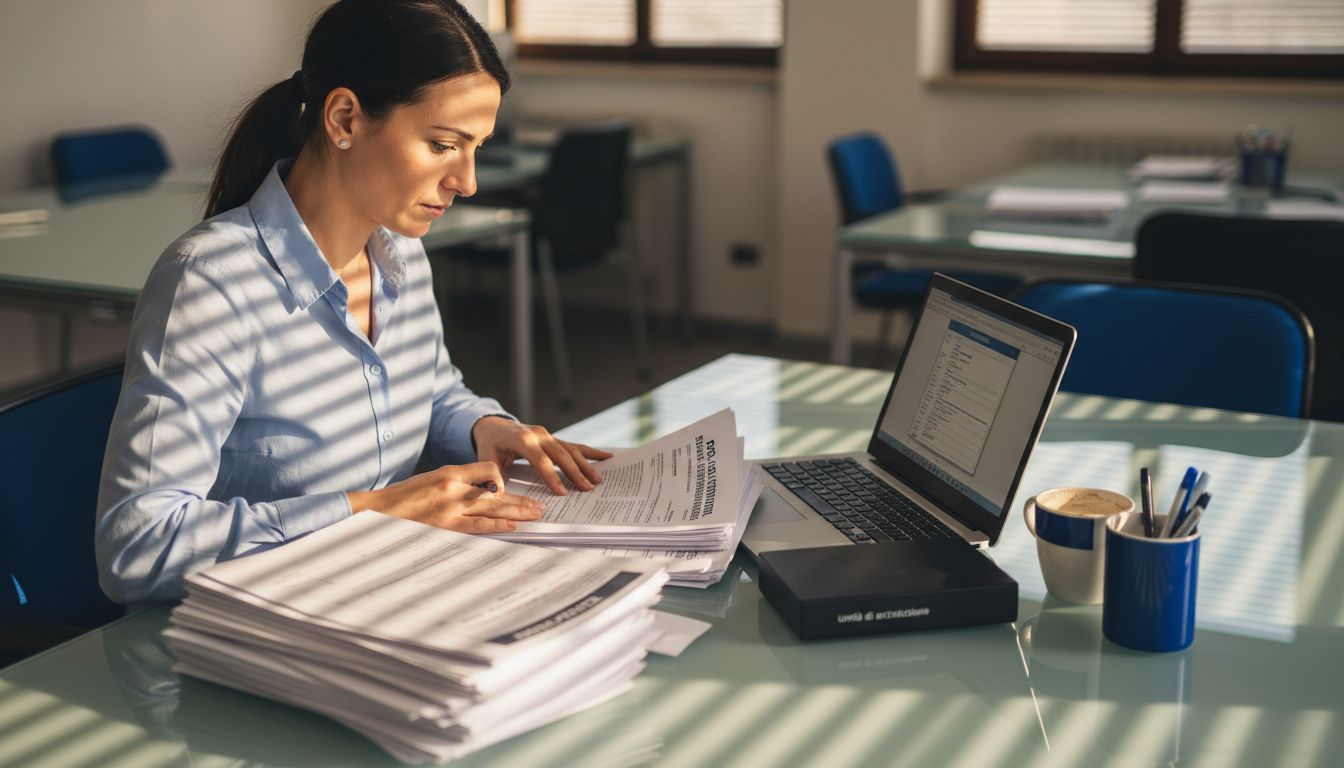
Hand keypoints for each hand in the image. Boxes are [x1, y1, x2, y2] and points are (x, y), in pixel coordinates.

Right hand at [347, 461, 542, 532]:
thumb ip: (457, 482)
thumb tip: (484, 491)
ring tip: (535, 515)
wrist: (378, 511)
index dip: (502, 480)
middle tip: (539, 504)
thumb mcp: (431, 479)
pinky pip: (477, 527)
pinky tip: (512, 527)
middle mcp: (453, 489)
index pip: (488, 469)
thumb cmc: (404, 497)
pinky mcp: (446, 527)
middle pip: (496, 493)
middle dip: (520, 500)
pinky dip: (496, 526)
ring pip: (492, 509)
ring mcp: (450, 509)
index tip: (510, 489)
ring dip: (516, 512)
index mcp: (450, 472)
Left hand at [473, 416, 613, 495]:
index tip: (562, 492)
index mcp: (522, 439)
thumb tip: (497, 493)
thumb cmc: (490, 445)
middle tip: (587, 489)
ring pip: (571, 450)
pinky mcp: (555, 438)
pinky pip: (575, 446)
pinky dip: (591, 452)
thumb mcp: (485, 459)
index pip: (540, 460)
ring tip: (598, 480)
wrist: (494, 426)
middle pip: (561, 455)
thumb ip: (491, 476)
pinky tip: (607, 457)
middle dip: (575, 473)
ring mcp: (549, 435)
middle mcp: (539, 434)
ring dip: (586, 465)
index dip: (551, 476)